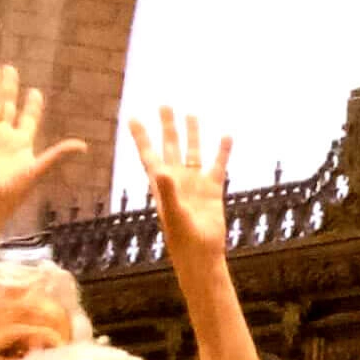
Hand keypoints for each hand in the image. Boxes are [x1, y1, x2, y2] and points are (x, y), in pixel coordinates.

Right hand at [0, 62, 85, 216]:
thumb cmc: (13, 192)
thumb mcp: (39, 169)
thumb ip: (58, 154)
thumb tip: (84, 146)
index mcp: (23, 144)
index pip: (29, 119)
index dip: (32, 105)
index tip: (35, 91)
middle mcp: (6, 137)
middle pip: (8, 106)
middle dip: (10, 87)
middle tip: (10, 68)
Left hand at [130, 107, 233, 260]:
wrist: (201, 255)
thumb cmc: (182, 238)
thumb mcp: (174, 214)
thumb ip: (169, 192)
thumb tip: (164, 170)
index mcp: (161, 183)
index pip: (149, 154)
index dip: (141, 137)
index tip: (133, 118)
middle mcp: (176, 180)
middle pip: (170, 146)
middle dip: (167, 126)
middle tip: (165, 105)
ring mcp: (194, 184)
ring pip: (192, 152)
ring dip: (192, 134)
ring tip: (192, 114)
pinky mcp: (212, 191)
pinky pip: (217, 166)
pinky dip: (222, 151)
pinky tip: (225, 136)